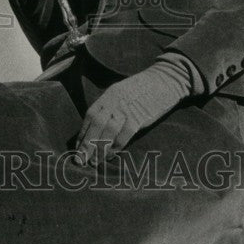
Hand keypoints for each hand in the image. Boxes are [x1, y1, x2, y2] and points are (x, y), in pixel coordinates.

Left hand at [75, 58, 192, 164]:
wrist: (164, 81)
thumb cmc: (142, 90)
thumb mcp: (122, 93)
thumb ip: (110, 107)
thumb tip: (97, 130)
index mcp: (109, 94)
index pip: (90, 115)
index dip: (83, 133)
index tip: (78, 148)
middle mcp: (115, 100)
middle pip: (96, 124)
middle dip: (87, 144)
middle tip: (80, 160)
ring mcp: (127, 108)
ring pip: (108, 131)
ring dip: (99, 148)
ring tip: (94, 162)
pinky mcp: (140, 117)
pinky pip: (124, 135)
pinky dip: (116, 147)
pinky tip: (110, 155)